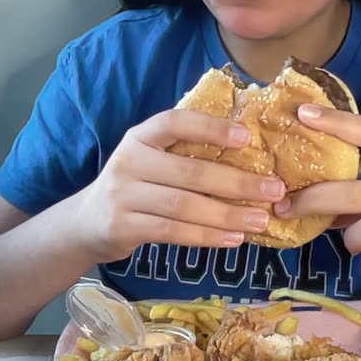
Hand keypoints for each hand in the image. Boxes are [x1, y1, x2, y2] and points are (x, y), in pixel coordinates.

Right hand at [73, 109, 286, 262]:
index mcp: (140, 137)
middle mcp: (129, 160)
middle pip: (190, 171)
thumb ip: (185, 153)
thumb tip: (249, 153)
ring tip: (260, 219)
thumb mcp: (150, 160)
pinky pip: (172, 231)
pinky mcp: (123, 226)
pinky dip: (206, 236)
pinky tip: (233, 238)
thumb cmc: (135, 186)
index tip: (247, 137)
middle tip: (274, 189)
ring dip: (227, 214)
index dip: (210, 128)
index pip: (175, 123)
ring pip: (184, 205)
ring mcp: (123, 194)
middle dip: (237, 182)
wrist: (86, 222)